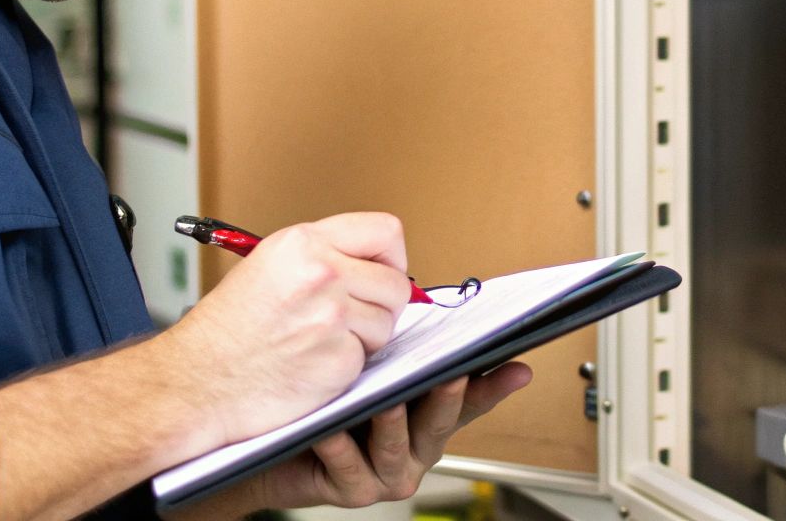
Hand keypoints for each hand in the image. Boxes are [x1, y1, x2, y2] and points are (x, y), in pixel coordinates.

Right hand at [162, 213, 414, 453]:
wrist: (197, 381)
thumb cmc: (227, 328)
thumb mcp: (269, 266)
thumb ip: (324, 256)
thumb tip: (377, 265)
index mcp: (304, 243)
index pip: (386, 232)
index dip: (390, 257)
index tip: (382, 272)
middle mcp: (322, 274)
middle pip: (395, 283)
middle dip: (381, 304)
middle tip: (352, 317)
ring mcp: (332, 318)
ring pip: (387, 323)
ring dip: (365, 337)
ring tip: (321, 341)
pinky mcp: (338, 360)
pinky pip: (367, 358)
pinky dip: (345, 365)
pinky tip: (311, 364)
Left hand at [174, 362, 533, 519]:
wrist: (268, 444)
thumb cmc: (321, 398)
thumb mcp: (366, 365)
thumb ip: (398, 343)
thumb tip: (415, 296)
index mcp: (422, 413)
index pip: (469, 397)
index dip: (493, 384)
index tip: (517, 368)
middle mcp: (412, 445)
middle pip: (441, 423)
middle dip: (448, 399)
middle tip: (451, 376)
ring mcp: (384, 471)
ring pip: (396, 448)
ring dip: (393, 425)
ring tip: (387, 402)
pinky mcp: (351, 490)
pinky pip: (347, 468)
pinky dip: (341, 448)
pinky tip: (329, 430)